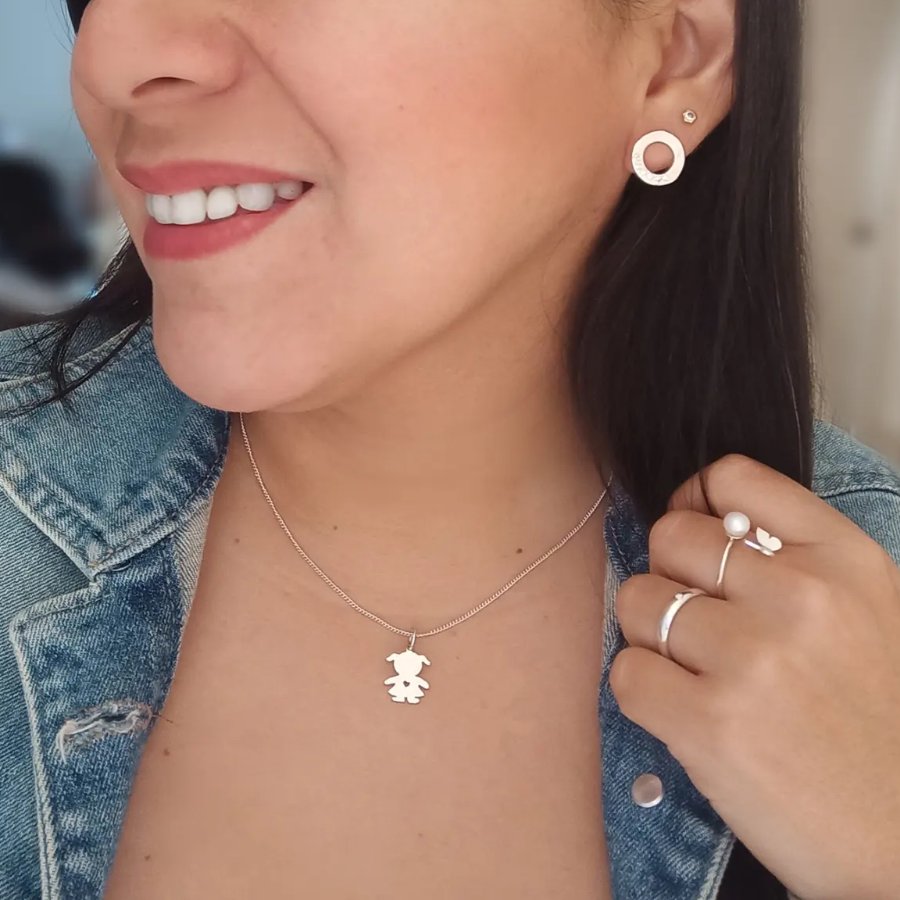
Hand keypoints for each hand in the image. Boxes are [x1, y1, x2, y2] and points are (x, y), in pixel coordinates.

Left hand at [609, 454, 899, 899]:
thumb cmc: (879, 725)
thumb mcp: (871, 613)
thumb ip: (796, 559)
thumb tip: (700, 519)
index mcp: (844, 560)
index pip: (733, 478)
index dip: (695, 502)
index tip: (695, 535)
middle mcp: (800, 597)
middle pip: (669, 536)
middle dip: (669, 575)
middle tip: (694, 620)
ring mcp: (752, 659)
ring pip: (637, 601)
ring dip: (650, 635)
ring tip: (692, 671)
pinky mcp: (709, 724)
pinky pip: (625, 673)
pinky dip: (642, 691)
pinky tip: (683, 712)